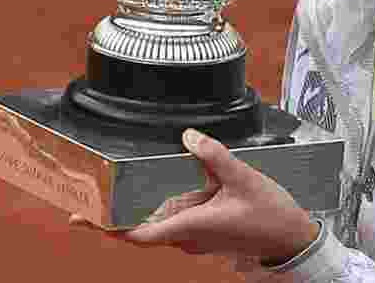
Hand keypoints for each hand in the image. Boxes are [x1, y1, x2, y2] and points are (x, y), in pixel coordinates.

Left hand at [69, 128, 319, 262]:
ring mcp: (195, 236)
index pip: (138, 233)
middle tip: (85, 199)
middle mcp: (188, 236)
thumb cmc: (269, 213)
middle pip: (141, 228)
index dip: (108, 227)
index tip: (84, 218)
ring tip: (112, 190)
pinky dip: (160, 207)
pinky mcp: (204, 231)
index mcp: (191, 225)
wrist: (290, 238)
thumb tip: (188, 136)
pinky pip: (174, 219)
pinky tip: (156, 188)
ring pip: (158, 222)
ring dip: (138, 209)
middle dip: (114, 215)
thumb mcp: (243, 178)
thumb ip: (214, 156)